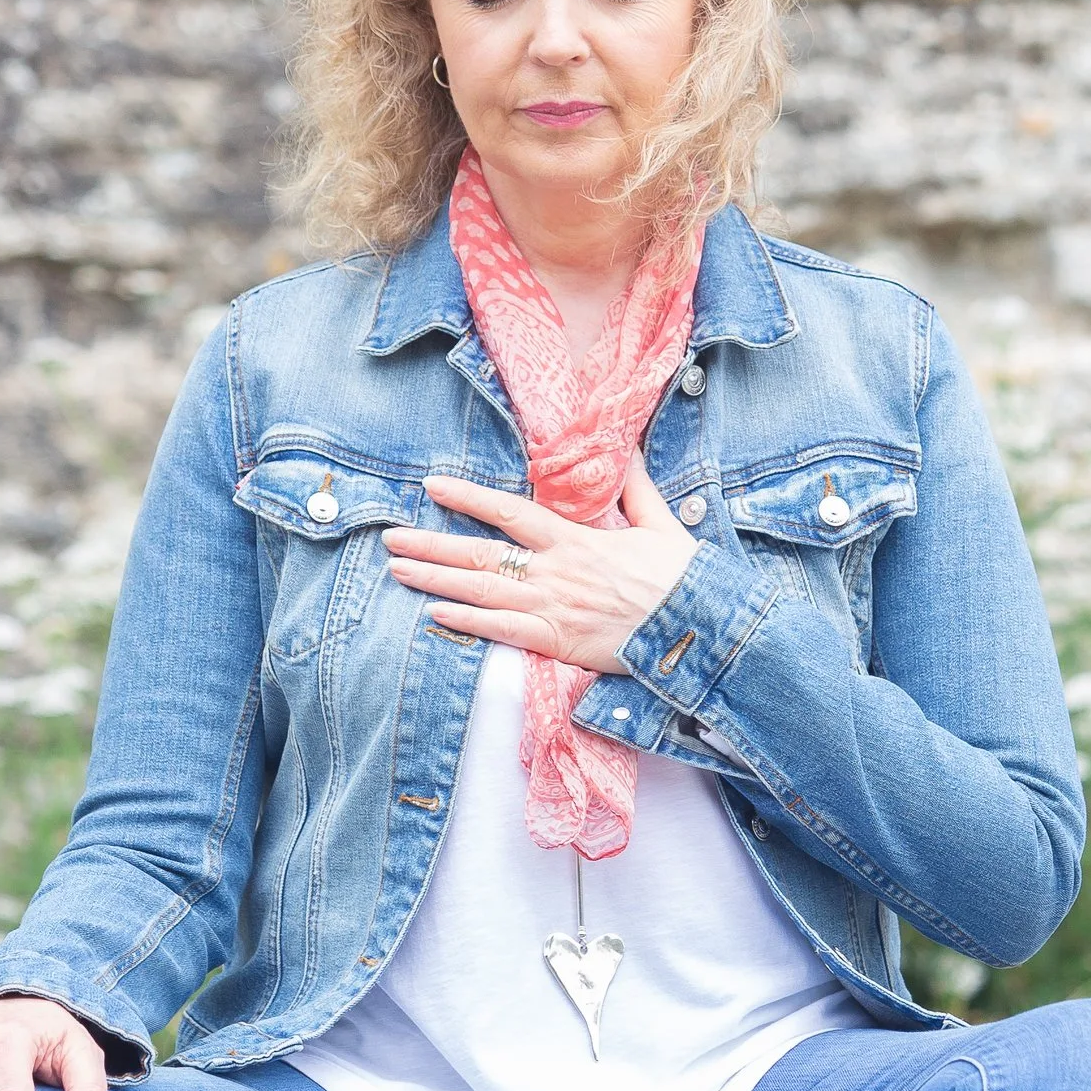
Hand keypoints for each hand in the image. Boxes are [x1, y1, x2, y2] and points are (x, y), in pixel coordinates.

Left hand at [384, 457, 694, 674]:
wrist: (699, 629)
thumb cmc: (682, 578)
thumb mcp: (661, 524)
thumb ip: (635, 488)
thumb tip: (626, 448)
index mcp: (576, 540)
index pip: (510, 512)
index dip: (467, 498)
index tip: (432, 487)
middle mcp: (555, 572)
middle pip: (480, 555)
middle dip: (431, 545)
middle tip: (391, 539)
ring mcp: (552, 609)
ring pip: (481, 593)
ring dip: (435, 581)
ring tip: (398, 571)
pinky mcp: (556, 642)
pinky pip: (502, 632)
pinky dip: (466, 624)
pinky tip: (434, 616)